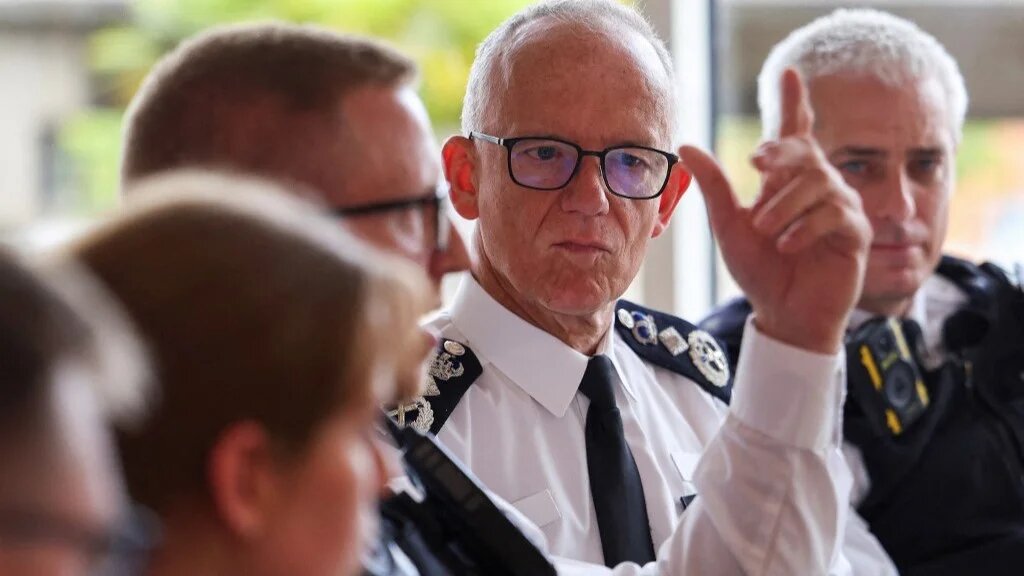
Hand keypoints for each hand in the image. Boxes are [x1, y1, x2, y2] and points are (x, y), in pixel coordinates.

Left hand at [680, 69, 870, 353]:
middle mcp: (819, 187)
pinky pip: (836, 214)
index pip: (794, 134)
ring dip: (785, 206)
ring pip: (819, 182)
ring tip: (766, 232)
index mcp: (788, 182)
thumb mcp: (729, 226)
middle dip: (780, 154)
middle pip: (804, 151)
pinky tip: (788, 245)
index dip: (794, 103)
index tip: (789, 73)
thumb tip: (687, 143)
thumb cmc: (759, 270)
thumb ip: (715, 186)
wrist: (782, 315)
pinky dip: (806, 228)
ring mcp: (842, 208)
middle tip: (756, 166)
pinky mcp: (857, 234)